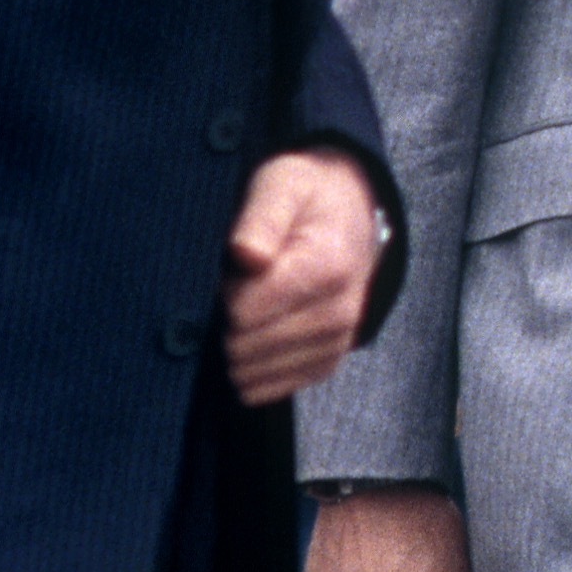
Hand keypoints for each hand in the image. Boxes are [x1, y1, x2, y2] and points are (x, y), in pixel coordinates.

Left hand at [223, 146, 381, 405]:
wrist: (350, 218)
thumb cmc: (307, 198)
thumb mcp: (283, 183)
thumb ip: (263, 216)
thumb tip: (246, 253)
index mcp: (327, 268)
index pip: (245, 311)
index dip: (221, 290)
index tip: (229, 267)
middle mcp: (339, 313)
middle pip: (245, 346)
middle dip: (222, 321)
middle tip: (232, 285)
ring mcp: (334, 343)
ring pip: (252, 373)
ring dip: (233, 345)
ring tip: (245, 306)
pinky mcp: (325, 362)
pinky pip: (267, 388)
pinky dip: (247, 366)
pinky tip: (250, 332)